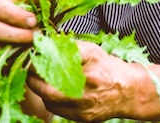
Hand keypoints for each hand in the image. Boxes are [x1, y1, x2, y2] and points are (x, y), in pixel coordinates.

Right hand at [0, 0, 57, 63]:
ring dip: (14, 51)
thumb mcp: (25, 3)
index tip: (34, 20)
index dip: (14, 15)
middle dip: (17, 35)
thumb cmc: (15, 14)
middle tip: (38, 36)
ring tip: (32, 48)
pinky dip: (6, 64)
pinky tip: (21, 59)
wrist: (3, 33)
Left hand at [28, 41, 148, 121]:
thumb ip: (71, 47)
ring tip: (39, 80)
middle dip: (34, 79)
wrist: (129, 92)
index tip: (34, 54)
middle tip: (30, 70)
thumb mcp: (93, 51)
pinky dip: (51, 100)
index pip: (59, 60)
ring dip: (41, 90)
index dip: (41, 58)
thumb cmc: (109, 68)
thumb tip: (46, 43)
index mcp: (90, 65)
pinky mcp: (83, 117)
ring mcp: (84, 105)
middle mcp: (87, 87)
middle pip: (48, 88)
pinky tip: (53, 92)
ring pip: (50, 101)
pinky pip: (58, 110)